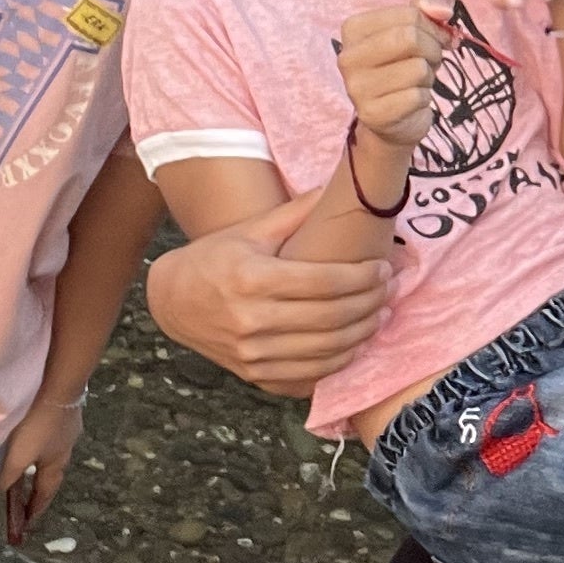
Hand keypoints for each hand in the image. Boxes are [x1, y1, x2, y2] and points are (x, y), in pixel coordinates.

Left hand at [0, 397, 81, 545]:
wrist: (57, 382)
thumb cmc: (36, 424)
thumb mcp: (17, 455)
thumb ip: (8, 476)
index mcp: (56, 463)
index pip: (46, 492)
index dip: (36, 507)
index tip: (29, 521)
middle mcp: (66, 447)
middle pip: (51, 471)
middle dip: (39, 483)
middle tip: (27, 492)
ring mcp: (67, 425)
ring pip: (50, 450)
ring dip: (38, 459)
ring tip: (25, 460)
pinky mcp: (62, 407)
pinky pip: (49, 430)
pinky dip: (39, 438)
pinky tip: (31, 430)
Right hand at [146, 202, 389, 394]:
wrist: (171, 301)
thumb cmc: (214, 258)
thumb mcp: (250, 230)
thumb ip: (295, 213)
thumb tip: (335, 186)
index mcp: (252, 278)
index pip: (325, 282)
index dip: (362, 277)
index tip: (383, 269)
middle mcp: (251, 320)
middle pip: (331, 318)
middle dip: (371, 304)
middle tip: (392, 291)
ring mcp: (252, 353)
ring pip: (325, 351)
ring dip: (362, 335)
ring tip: (382, 315)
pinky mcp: (253, 375)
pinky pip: (307, 377)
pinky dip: (338, 363)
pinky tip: (355, 345)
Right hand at [337, 0, 445, 156]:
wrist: (395, 119)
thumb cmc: (405, 66)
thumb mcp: (416, 27)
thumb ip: (429, 2)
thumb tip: (443, 9)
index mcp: (353, 28)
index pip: (408, 14)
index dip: (433, 27)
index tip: (435, 38)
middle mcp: (347, 57)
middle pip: (410, 38)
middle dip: (433, 50)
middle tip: (430, 61)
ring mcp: (356, 88)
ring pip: (417, 68)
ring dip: (428, 76)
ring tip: (416, 82)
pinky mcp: (372, 114)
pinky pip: (417, 96)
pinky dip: (424, 98)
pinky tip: (411, 101)